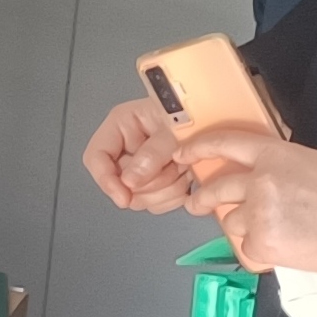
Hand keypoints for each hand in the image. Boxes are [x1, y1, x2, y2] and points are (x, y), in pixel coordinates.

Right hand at [84, 96, 194, 213]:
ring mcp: (142, 169)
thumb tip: (129, 182)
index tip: (124, 198)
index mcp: (120, 128)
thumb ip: (152, 154)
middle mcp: (126, 150)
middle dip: (149, 184)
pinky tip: (187, 178)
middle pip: (121, 183)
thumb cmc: (194, 114)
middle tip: (174, 169)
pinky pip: (159, 203)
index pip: (96, 158)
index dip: (105, 180)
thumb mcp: (172, 129)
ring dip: (166, 190)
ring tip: (185, 169)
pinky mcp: (159, 182)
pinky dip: (175, 195)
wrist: (220, 119)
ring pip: (141, 198)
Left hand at [168, 122, 316, 298]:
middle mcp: (259, 181)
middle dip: (201, 198)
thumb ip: (285, 163)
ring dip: (242, 225)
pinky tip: (284, 247)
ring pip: (230, 221)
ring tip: (270, 230)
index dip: (197, 147)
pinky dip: (261, 248)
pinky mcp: (264, 243)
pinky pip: (248, 247)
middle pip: (216, 188)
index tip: (180, 153)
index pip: (224, 144)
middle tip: (197, 203)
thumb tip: (268, 171)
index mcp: (275, 154)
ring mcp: (259, 214)